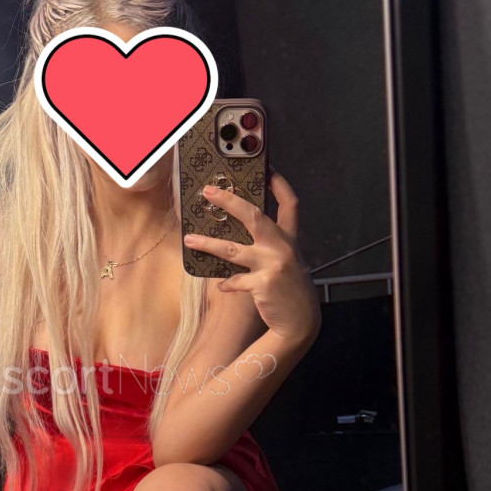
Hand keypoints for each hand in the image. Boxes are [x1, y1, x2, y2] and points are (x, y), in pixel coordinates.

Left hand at [183, 171, 320, 344]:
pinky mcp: (262, 284)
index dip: (279, 184)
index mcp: (290, 239)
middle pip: (253, 216)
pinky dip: (226, 283)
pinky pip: (235, 280)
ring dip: (208, 243)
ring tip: (189, 238)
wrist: (300, 322)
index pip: (289, 204)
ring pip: (232, 249)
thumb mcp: (288, 261)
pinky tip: (221, 285)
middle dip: (229, 201)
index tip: (268, 168)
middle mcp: (282, 247)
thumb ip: (272, 245)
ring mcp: (272, 265)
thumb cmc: (289, 289)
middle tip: (208, 192)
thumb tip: (240, 233)